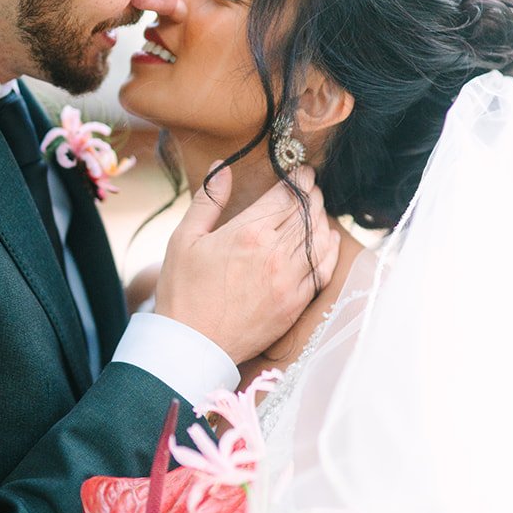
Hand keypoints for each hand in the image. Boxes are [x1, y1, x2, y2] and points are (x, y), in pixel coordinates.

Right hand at [154, 164, 340, 365]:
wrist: (193, 345)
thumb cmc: (183, 291)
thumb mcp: (184, 239)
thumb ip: (208, 200)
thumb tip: (223, 167)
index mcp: (248, 233)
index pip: (286, 195)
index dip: (298, 179)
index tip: (302, 171)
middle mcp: (275, 254)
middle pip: (306, 214)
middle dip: (312, 195)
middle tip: (311, 186)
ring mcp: (289, 280)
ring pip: (319, 238)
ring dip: (322, 218)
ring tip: (318, 208)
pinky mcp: (295, 303)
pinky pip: (323, 269)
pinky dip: (330, 250)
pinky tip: (329, 239)